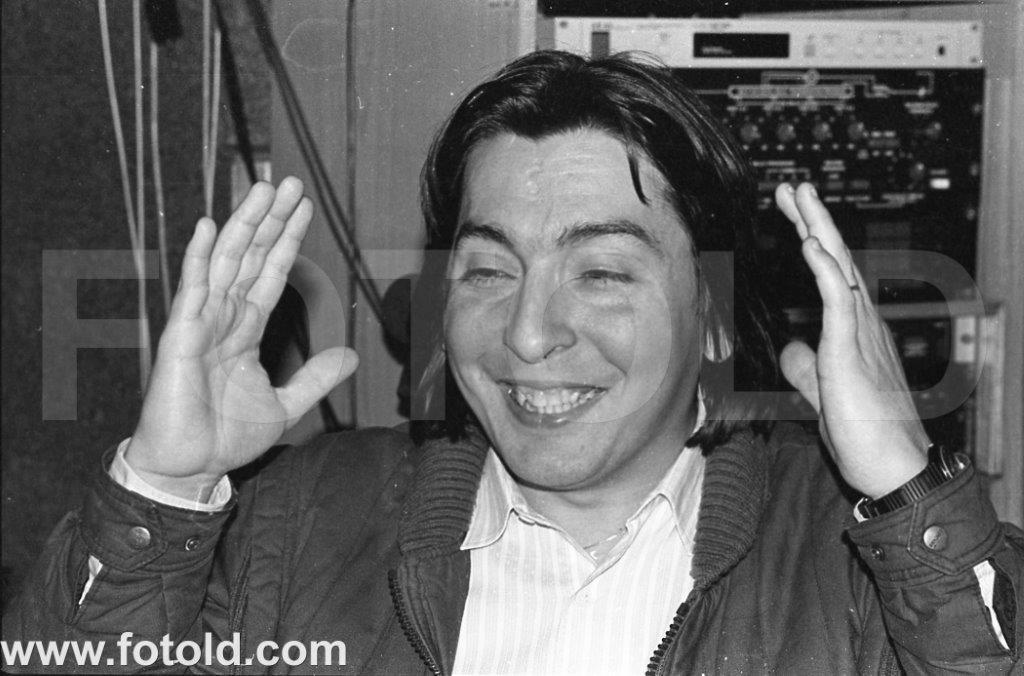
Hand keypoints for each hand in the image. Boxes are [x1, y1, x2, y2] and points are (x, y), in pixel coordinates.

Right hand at [126, 178, 357, 500]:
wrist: (191, 470)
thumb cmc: (226, 438)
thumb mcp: (285, 405)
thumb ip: (314, 378)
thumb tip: (349, 354)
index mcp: (245, 331)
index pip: (271, 274)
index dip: (287, 241)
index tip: (304, 208)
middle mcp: (223, 318)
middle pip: (250, 257)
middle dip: (271, 219)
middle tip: (290, 181)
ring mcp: (200, 323)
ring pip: (225, 262)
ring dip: (244, 224)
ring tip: (262, 188)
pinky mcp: (181, 337)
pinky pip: (191, 290)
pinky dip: (197, 256)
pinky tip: (207, 225)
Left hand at [774, 182, 928, 498]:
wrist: (894, 470)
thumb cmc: (865, 437)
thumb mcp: (824, 394)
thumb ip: (806, 369)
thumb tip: (790, 348)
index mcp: (855, 332)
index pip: (833, 277)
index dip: (814, 243)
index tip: (795, 217)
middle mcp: (863, 324)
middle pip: (837, 259)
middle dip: (813, 220)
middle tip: (793, 187)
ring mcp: (861, 334)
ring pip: (839, 268)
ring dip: (817, 228)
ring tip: (798, 195)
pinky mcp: (852, 351)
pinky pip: (839, 301)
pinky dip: (824, 269)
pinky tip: (809, 244)